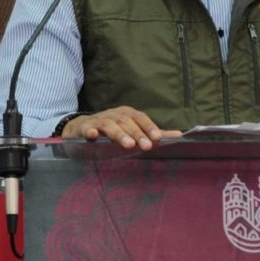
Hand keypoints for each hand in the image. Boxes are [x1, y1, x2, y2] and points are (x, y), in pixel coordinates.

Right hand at [61, 106, 180, 149]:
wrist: (81, 128)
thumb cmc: (112, 131)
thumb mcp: (132, 130)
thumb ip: (152, 133)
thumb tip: (178, 135)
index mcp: (126, 114)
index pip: (140, 118)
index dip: (149, 126)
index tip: (158, 138)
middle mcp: (113, 115)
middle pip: (126, 122)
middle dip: (137, 134)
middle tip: (146, 146)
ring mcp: (98, 121)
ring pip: (109, 125)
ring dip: (119, 134)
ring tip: (128, 145)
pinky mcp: (84, 128)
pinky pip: (87, 129)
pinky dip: (90, 131)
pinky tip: (92, 136)